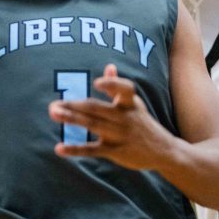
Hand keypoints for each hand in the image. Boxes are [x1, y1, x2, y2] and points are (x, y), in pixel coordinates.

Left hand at [49, 64, 177, 170]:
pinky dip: (75, 149)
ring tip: (54, 114)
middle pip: (97, 108)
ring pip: (92, 125)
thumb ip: (118, 87)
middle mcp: (125, 117)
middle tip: (53, 105)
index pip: (124, 90)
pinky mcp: (116, 151)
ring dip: (72, 119)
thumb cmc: (143, 123)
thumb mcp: (134, 104)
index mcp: (130, 103)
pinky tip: (59, 148)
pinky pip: (93, 150)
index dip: (112, 85)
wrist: (164, 151)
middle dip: (74, 105)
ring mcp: (120, 135)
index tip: (97, 83)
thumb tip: (108, 67)